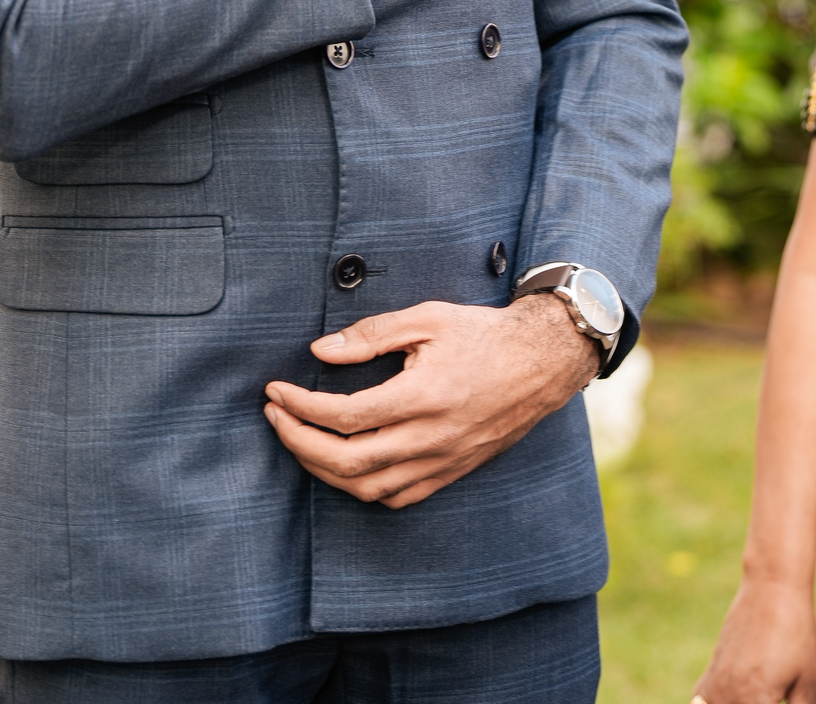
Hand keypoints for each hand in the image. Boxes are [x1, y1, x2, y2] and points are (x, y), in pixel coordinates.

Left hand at [263, 295, 597, 508]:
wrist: (541, 362)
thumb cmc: (483, 333)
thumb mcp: (427, 317)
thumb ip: (371, 334)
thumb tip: (320, 350)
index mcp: (422, 396)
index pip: (344, 416)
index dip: (300, 407)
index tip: (275, 390)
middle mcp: (431, 438)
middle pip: (347, 462)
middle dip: (298, 442)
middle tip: (274, 416)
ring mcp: (443, 462)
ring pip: (368, 489)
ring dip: (323, 471)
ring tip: (298, 440)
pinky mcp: (451, 472)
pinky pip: (398, 497)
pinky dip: (362, 489)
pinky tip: (344, 467)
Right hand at [693, 577, 815, 703]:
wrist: (771, 591)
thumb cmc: (795, 635)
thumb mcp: (808, 683)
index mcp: (758, 701)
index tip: (778, 702)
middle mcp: (731, 695)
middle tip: (769, 697)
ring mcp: (717, 681)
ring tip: (751, 698)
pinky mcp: (711, 669)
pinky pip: (700, 702)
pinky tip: (726, 701)